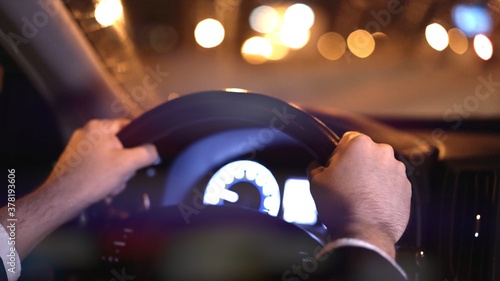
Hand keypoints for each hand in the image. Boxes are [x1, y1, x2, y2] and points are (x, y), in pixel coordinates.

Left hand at [45, 119, 158, 205]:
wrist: (62, 199)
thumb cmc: (89, 179)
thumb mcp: (126, 164)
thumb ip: (145, 154)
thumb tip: (154, 151)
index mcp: (98, 128)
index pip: (128, 126)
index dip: (138, 142)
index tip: (140, 155)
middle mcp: (87, 134)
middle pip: (121, 145)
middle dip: (124, 165)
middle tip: (120, 175)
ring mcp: (80, 148)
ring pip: (110, 158)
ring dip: (115, 174)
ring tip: (109, 185)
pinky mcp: (76, 162)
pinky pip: (99, 166)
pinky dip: (103, 178)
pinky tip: (102, 188)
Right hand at [308, 131, 410, 257]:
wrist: (364, 234)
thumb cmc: (341, 207)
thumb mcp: (316, 182)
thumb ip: (316, 166)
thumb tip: (318, 165)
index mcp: (360, 144)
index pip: (347, 139)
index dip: (339, 154)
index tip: (336, 168)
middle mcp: (383, 152)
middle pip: (366, 152)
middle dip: (357, 164)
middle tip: (347, 183)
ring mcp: (397, 170)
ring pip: (380, 167)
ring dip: (371, 176)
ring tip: (360, 196)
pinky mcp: (407, 187)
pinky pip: (392, 183)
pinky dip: (383, 189)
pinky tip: (372, 202)